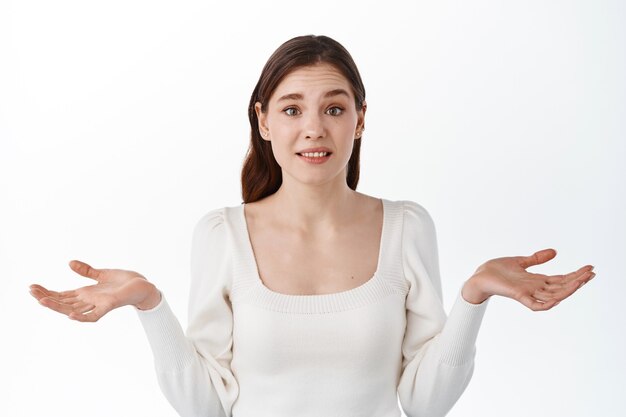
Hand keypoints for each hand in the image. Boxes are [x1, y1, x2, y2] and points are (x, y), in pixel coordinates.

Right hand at [29, 260, 161, 321]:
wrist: (142, 286)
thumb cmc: (123, 282)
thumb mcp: (101, 274)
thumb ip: (86, 271)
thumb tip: (70, 263)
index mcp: (86, 293)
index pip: (61, 295)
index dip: (47, 292)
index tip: (31, 287)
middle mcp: (89, 301)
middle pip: (63, 302)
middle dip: (46, 298)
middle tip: (31, 292)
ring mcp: (98, 304)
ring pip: (73, 309)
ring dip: (57, 307)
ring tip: (42, 301)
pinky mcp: (109, 305)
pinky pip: (93, 316)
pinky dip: (82, 317)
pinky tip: (71, 314)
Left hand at [462, 248, 594, 310]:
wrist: (479, 276)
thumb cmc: (496, 271)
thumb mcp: (521, 261)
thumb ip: (537, 259)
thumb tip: (555, 251)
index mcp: (537, 281)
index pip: (561, 279)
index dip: (575, 275)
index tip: (590, 268)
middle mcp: (535, 288)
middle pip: (561, 287)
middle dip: (578, 281)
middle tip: (592, 273)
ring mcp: (528, 293)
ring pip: (554, 296)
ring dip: (568, 289)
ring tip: (581, 281)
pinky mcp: (518, 296)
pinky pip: (536, 305)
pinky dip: (548, 303)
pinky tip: (558, 298)